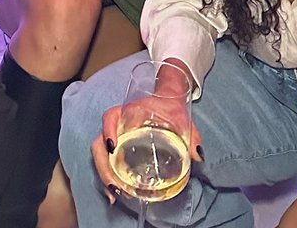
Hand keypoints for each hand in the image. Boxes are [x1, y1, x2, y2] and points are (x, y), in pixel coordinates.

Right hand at [90, 89, 202, 203]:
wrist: (168, 101)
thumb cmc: (171, 108)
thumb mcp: (182, 119)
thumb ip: (191, 135)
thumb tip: (197, 155)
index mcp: (129, 112)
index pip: (111, 117)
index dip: (108, 130)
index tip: (112, 146)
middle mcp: (118, 125)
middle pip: (99, 143)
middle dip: (104, 167)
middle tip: (116, 187)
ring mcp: (116, 137)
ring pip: (99, 155)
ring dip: (104, 175)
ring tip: (115, 194)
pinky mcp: (119, 148)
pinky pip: (106, 161)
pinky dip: (108, 177)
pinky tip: (115, 194)